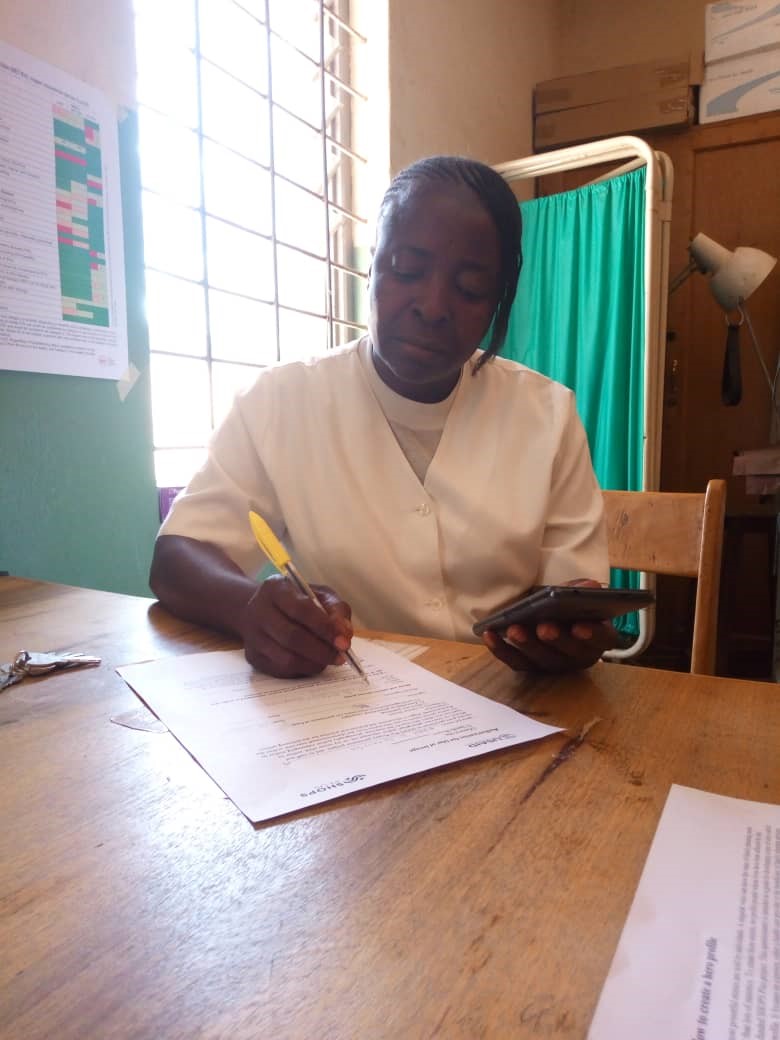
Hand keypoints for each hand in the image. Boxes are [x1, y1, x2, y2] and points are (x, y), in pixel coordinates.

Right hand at [238, 574, 353, 677]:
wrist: (260, 609)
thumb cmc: (296, 600)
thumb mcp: (319, 594)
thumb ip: (336, 610)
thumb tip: (344, 635)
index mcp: (275, 588)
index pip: (301, 610)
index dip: (325, 628)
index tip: (343, 642)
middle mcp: (258, 610)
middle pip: (292, 637)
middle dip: (321, 650)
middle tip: (340, 657)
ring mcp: (252, 636)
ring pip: (286, 659)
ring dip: (313, 663)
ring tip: (328, 660)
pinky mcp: (253, 656)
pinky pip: (281, 670)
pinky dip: (302, 670)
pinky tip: (313, 663)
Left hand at [481, 578, 618, 672]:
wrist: (548, 614)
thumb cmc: (566, 605)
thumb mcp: (574, 594)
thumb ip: (580, 590)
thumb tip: (590, 585)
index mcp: (598, 636)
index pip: (602, 638)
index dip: (592, 634)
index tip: (579, 626)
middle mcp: (580, 655)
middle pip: (570, 652)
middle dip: (556, 640)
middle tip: (543, 627)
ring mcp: (555, 664)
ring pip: (542, 659)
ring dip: (527, 645)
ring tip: (514, 629)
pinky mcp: (531, 666)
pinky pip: (516, 662)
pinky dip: (501, 650)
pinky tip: (489, 634)